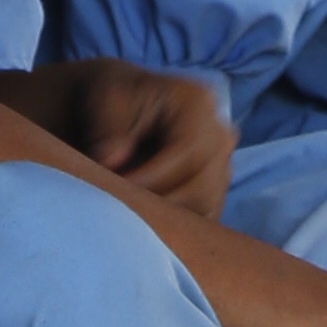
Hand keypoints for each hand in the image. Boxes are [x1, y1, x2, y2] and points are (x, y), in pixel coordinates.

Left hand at [73, 62, 234, 216]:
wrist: (118, 110)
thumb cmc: (112, 102)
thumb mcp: (104, 101)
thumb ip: (109, 129)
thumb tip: (112, 159)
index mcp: (199, 103)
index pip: (189, 152)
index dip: (154, 177)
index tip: (118, 190)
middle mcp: (220, 133)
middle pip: (204, 185)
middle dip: (159, 202)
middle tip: (122, 207)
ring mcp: (223, 162)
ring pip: (207, 206)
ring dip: (168, 217)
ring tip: (132, 212)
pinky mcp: (216, 188)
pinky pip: (206, 216)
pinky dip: (177, 224)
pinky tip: (147, 220)